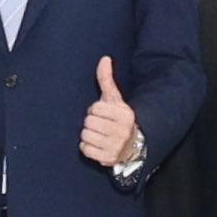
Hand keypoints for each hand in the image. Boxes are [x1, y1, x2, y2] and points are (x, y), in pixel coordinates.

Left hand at [78, 55, 142, 170]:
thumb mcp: (114, 99)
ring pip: (85, 135)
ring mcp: (116, 146)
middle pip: (88, 122)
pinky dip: (87, 147)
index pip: (94, 108)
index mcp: (125, 114)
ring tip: (100, 135)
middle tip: (101, 126)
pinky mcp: (108, 158)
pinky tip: (97, 145)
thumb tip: (104, 58)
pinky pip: (85, 149)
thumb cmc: (118, 119)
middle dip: (91, 123)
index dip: (95, 110)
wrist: (132, 145)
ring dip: (88, 135)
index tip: (103, 115)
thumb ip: (106, 79)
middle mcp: (122, 130)